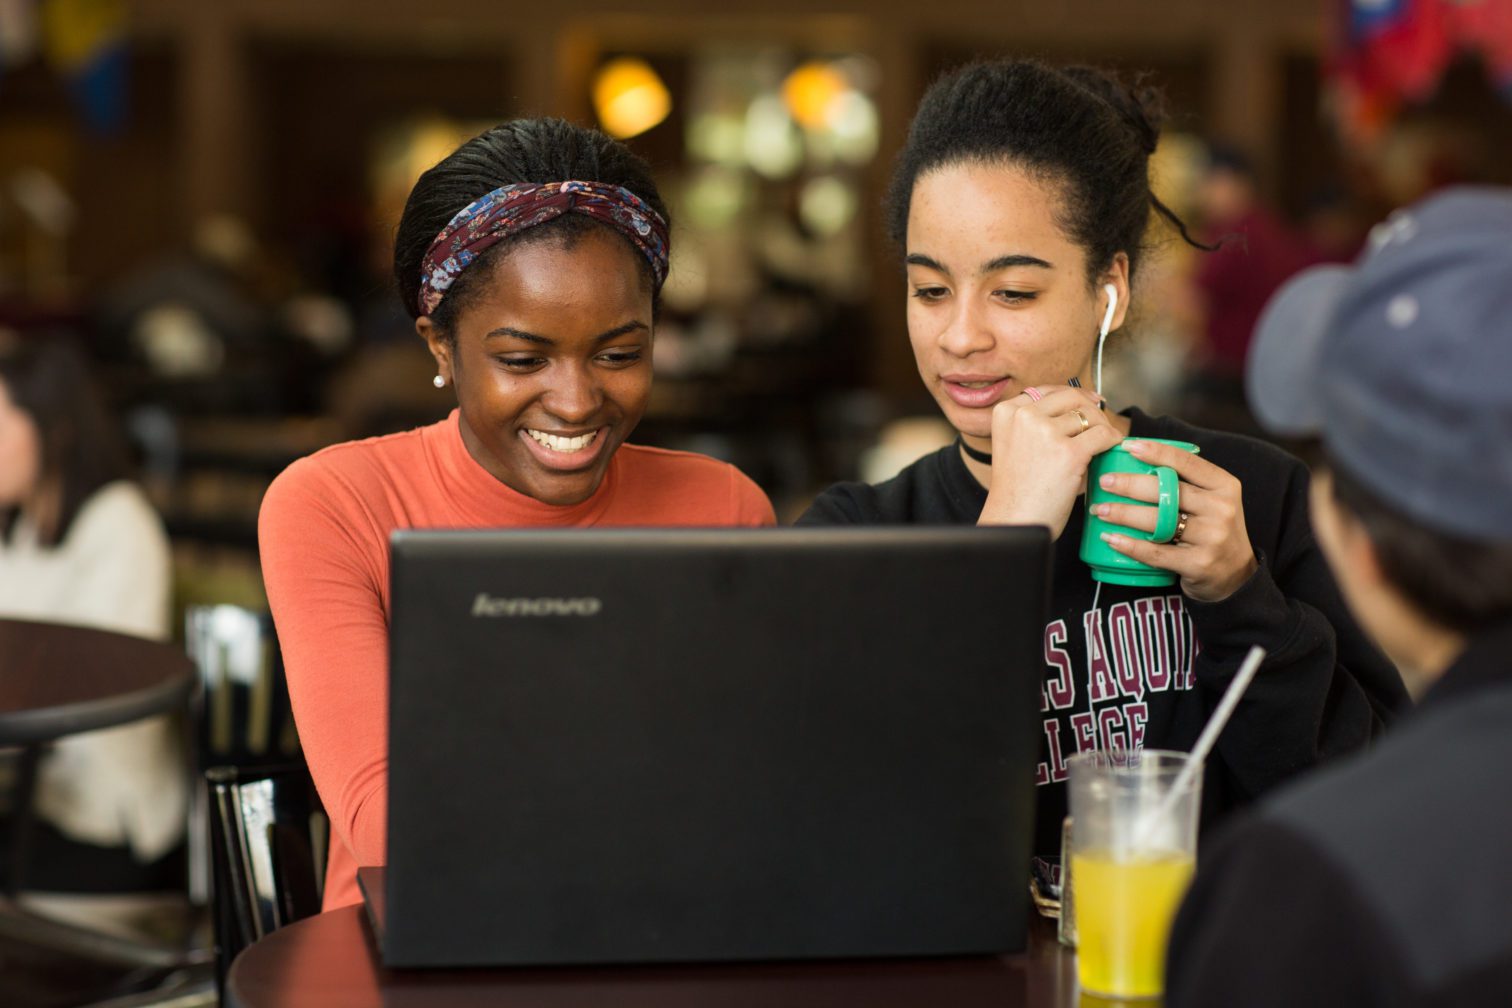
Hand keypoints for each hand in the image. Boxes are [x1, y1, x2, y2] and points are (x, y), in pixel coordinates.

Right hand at [977, 385, 1122, 538]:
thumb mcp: (1016, 445)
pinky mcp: (1068, 452)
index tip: (1089, 404)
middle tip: (1101, 425)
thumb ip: (1039, 423)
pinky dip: (1112, 441)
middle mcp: (1024, 416)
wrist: (1015, 523)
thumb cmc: (1018, 491)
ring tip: (1101, 446)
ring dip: (1101, 429)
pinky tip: (1111, 451)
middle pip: (1071, 397)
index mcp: (1007, 412)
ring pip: (1089, 416)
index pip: (1047, 391)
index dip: (1072, 398)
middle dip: (1090, 410)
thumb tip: (1086, 405)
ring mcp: (1045, 433)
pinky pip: (1104, 434)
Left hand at [1092, 439, 1257, 601]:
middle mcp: (1221, 509)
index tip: (1128, 446)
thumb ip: (1186, 482)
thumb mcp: (1212, 500)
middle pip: (1168, 491)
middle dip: (1130, 485)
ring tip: (1100, 510)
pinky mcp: (1198, 564)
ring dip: (1124, 514)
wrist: (1236, 575)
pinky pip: (1157, 552)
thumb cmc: (1212, 529)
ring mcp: (1211, 538)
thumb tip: (1138, 458)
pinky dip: (1131, 545)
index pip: (1187, 463)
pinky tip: (1111, 538)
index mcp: (1224, 486)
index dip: (1157, 452)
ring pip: (1159, 521)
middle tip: (1105, 482)